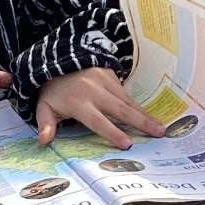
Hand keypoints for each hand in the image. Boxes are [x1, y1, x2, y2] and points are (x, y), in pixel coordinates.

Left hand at [35, 68, 166, 147]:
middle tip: (158, 134)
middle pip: (121, 109)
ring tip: (161, 128)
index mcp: (78, 102)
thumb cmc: (52, 91)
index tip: (127, 144)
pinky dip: (138, 106)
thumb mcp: (44, 107)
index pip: (98, 120)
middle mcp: (94, 90)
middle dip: (141, 122)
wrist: (57, 59)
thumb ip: (45, 124)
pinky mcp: (110, 74)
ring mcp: (104, 81)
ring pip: (128, 101)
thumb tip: (44, 141)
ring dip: (145, 115)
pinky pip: (126, 93)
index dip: (112, 132)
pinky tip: (149, 117)